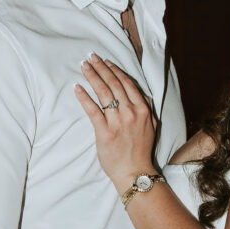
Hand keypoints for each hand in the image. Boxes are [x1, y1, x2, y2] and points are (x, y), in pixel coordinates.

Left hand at [75, 55, 156, 190]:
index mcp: (143, 110)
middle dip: (101, 68)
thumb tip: (142, 96)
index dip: (115, 70)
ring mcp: (118, 122)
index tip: (106, 61)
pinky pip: (92, 110)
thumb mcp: (152, 127)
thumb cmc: (141, 150)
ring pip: (103, 93)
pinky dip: (84, 97)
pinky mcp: (104, 132)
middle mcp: (131, 112)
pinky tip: (77, 87)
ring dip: (92, 77)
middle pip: (114, 84)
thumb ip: (147, 110)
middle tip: (91, 57)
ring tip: (84, 66)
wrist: (134, 172)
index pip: (127, 83)